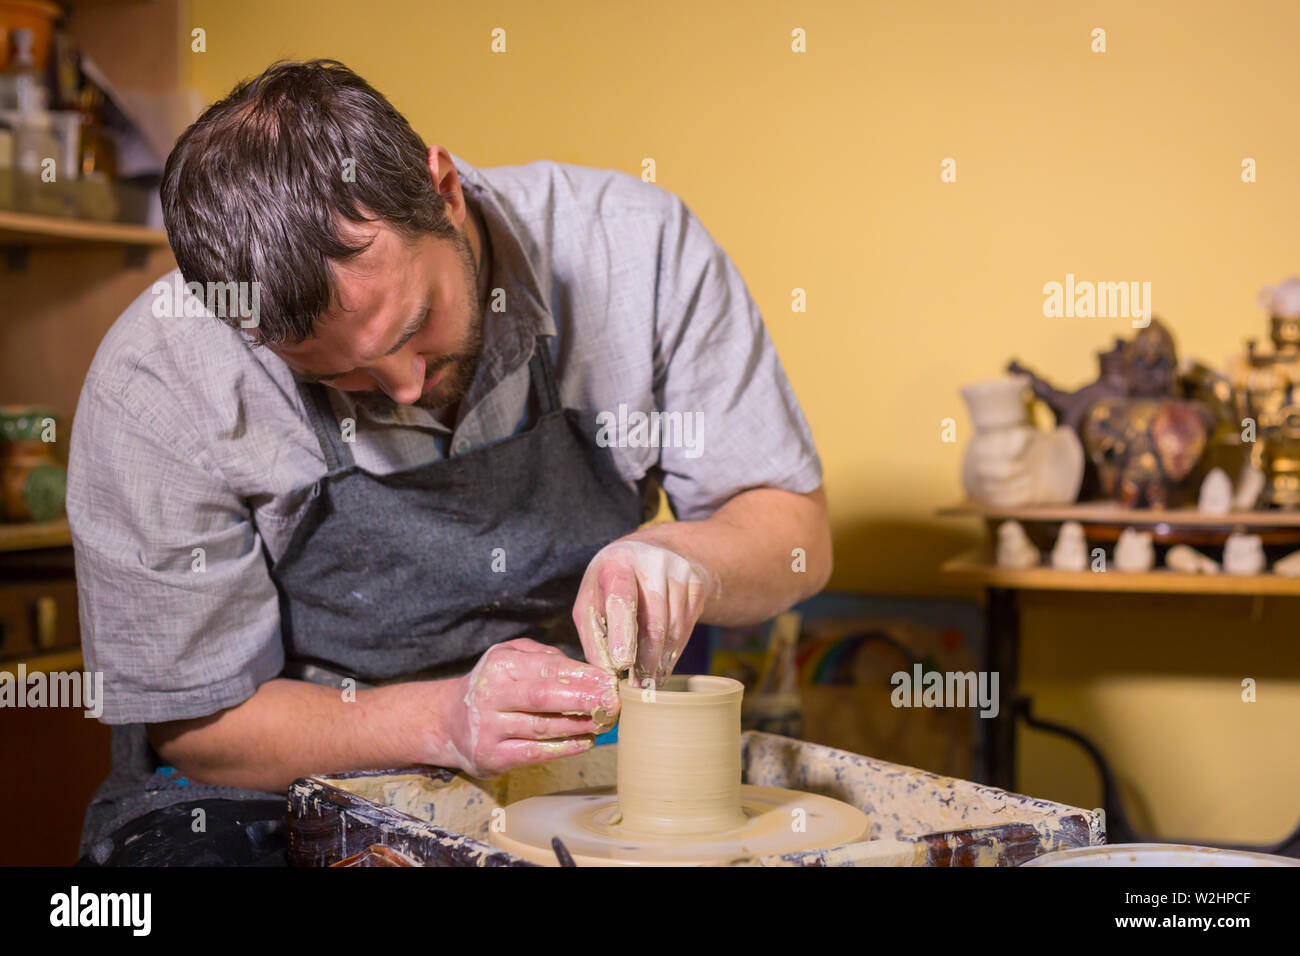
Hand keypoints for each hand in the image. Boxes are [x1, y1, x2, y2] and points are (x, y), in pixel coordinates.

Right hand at [440, 638, 617, 776]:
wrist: (449, 721)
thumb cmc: (494, 685)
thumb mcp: (512, 658)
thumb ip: (545, 658)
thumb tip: (587, 670)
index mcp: (499, 665)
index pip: (547, 668)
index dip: (581, 675)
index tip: (609, 681)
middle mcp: (490, 694)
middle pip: (544, 696)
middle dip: (583, 699)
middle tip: (612, 703)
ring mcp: (488, 727)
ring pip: (542, 727)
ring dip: (579, 725)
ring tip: (605, 722)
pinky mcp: (491, 755)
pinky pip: (534, 753)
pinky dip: (563, 748)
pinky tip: (585, 742)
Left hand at [572, 540, 716, 686]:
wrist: (651, 553)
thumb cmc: (611, 584)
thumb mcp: (591, 600)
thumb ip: (593, 635)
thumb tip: (605, 674)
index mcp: (617, 562)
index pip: (622, 599)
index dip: (622, 634)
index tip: (621, 665)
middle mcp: (652, 562)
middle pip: (654, 620)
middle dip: (645, 660)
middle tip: (637, 688)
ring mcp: (679, 572)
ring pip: (673, 628)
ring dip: (660, 661)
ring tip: (648, 684)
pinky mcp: (697, 585)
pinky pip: (687, 628)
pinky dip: (673, 652)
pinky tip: (662, 667)